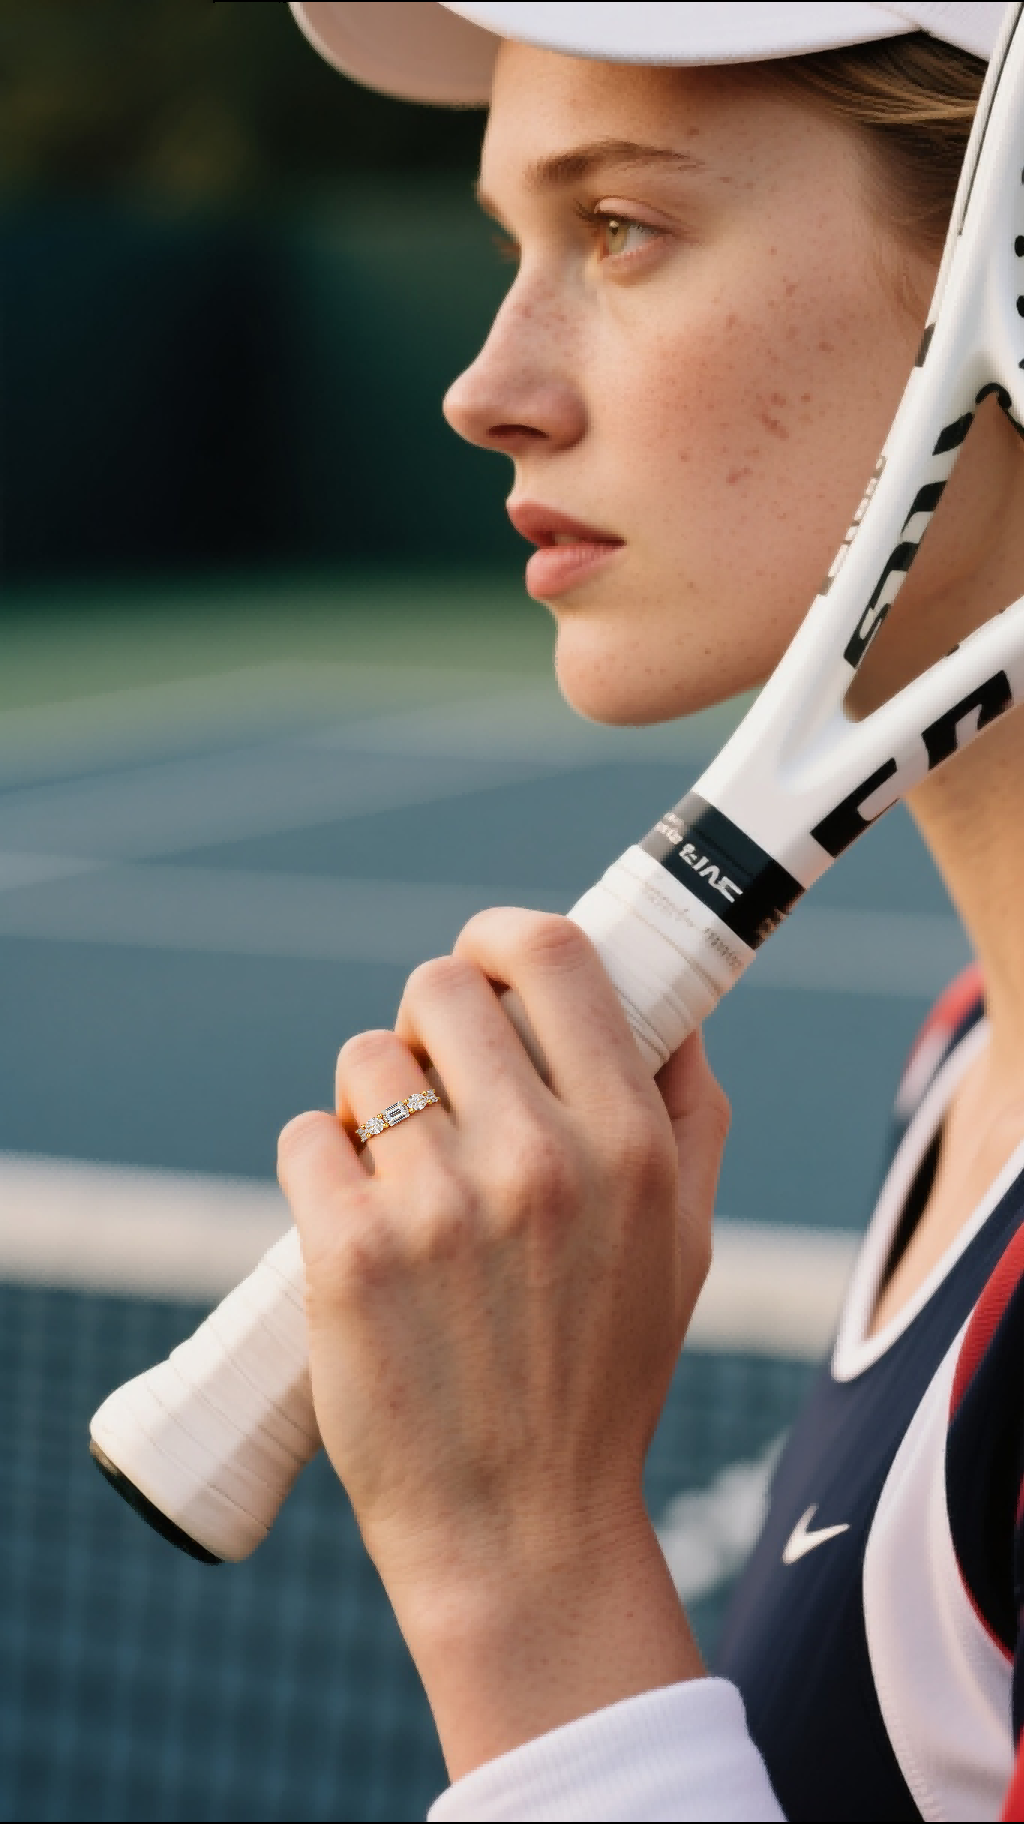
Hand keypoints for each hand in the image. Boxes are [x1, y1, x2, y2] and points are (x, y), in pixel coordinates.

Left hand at [278, 908, 729, 1778]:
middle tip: (436, 1084)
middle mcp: (538, 1162)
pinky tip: (351, 1214)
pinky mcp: (347, 1255)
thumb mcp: (688, 1243)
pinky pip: (305, 1136)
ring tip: (399, 1171)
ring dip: (371, 1097)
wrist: (521, 1530)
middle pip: (439, 989)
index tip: (485, 958)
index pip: (552, 956)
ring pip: (363, 1058)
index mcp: (628, 1145)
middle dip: (428, 1022)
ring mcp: (437, 1208)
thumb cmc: (604, 1379)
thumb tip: (665, 1002)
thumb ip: (688, 1111)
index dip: (502, 936)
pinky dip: (319, 1161)